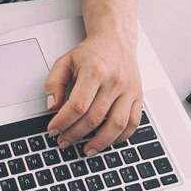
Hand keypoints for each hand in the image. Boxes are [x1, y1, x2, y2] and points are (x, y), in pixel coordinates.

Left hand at [44, 33, 142, 156]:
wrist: (116, 40)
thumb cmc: (91, 52)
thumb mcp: (65, 61)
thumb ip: (54, 82)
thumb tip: (52, 107)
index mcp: (95, 71)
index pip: (78, 105)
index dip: (63, 122)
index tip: (53, 130)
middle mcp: (115, 81)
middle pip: (95, 118)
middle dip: (75, 134)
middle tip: (63, 141)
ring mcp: (129, 90)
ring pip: (117, 125)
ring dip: (100, 142)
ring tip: (86, 150)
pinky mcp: (138, 96)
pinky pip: (133, 123)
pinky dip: (121, 137)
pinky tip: (108, 142)